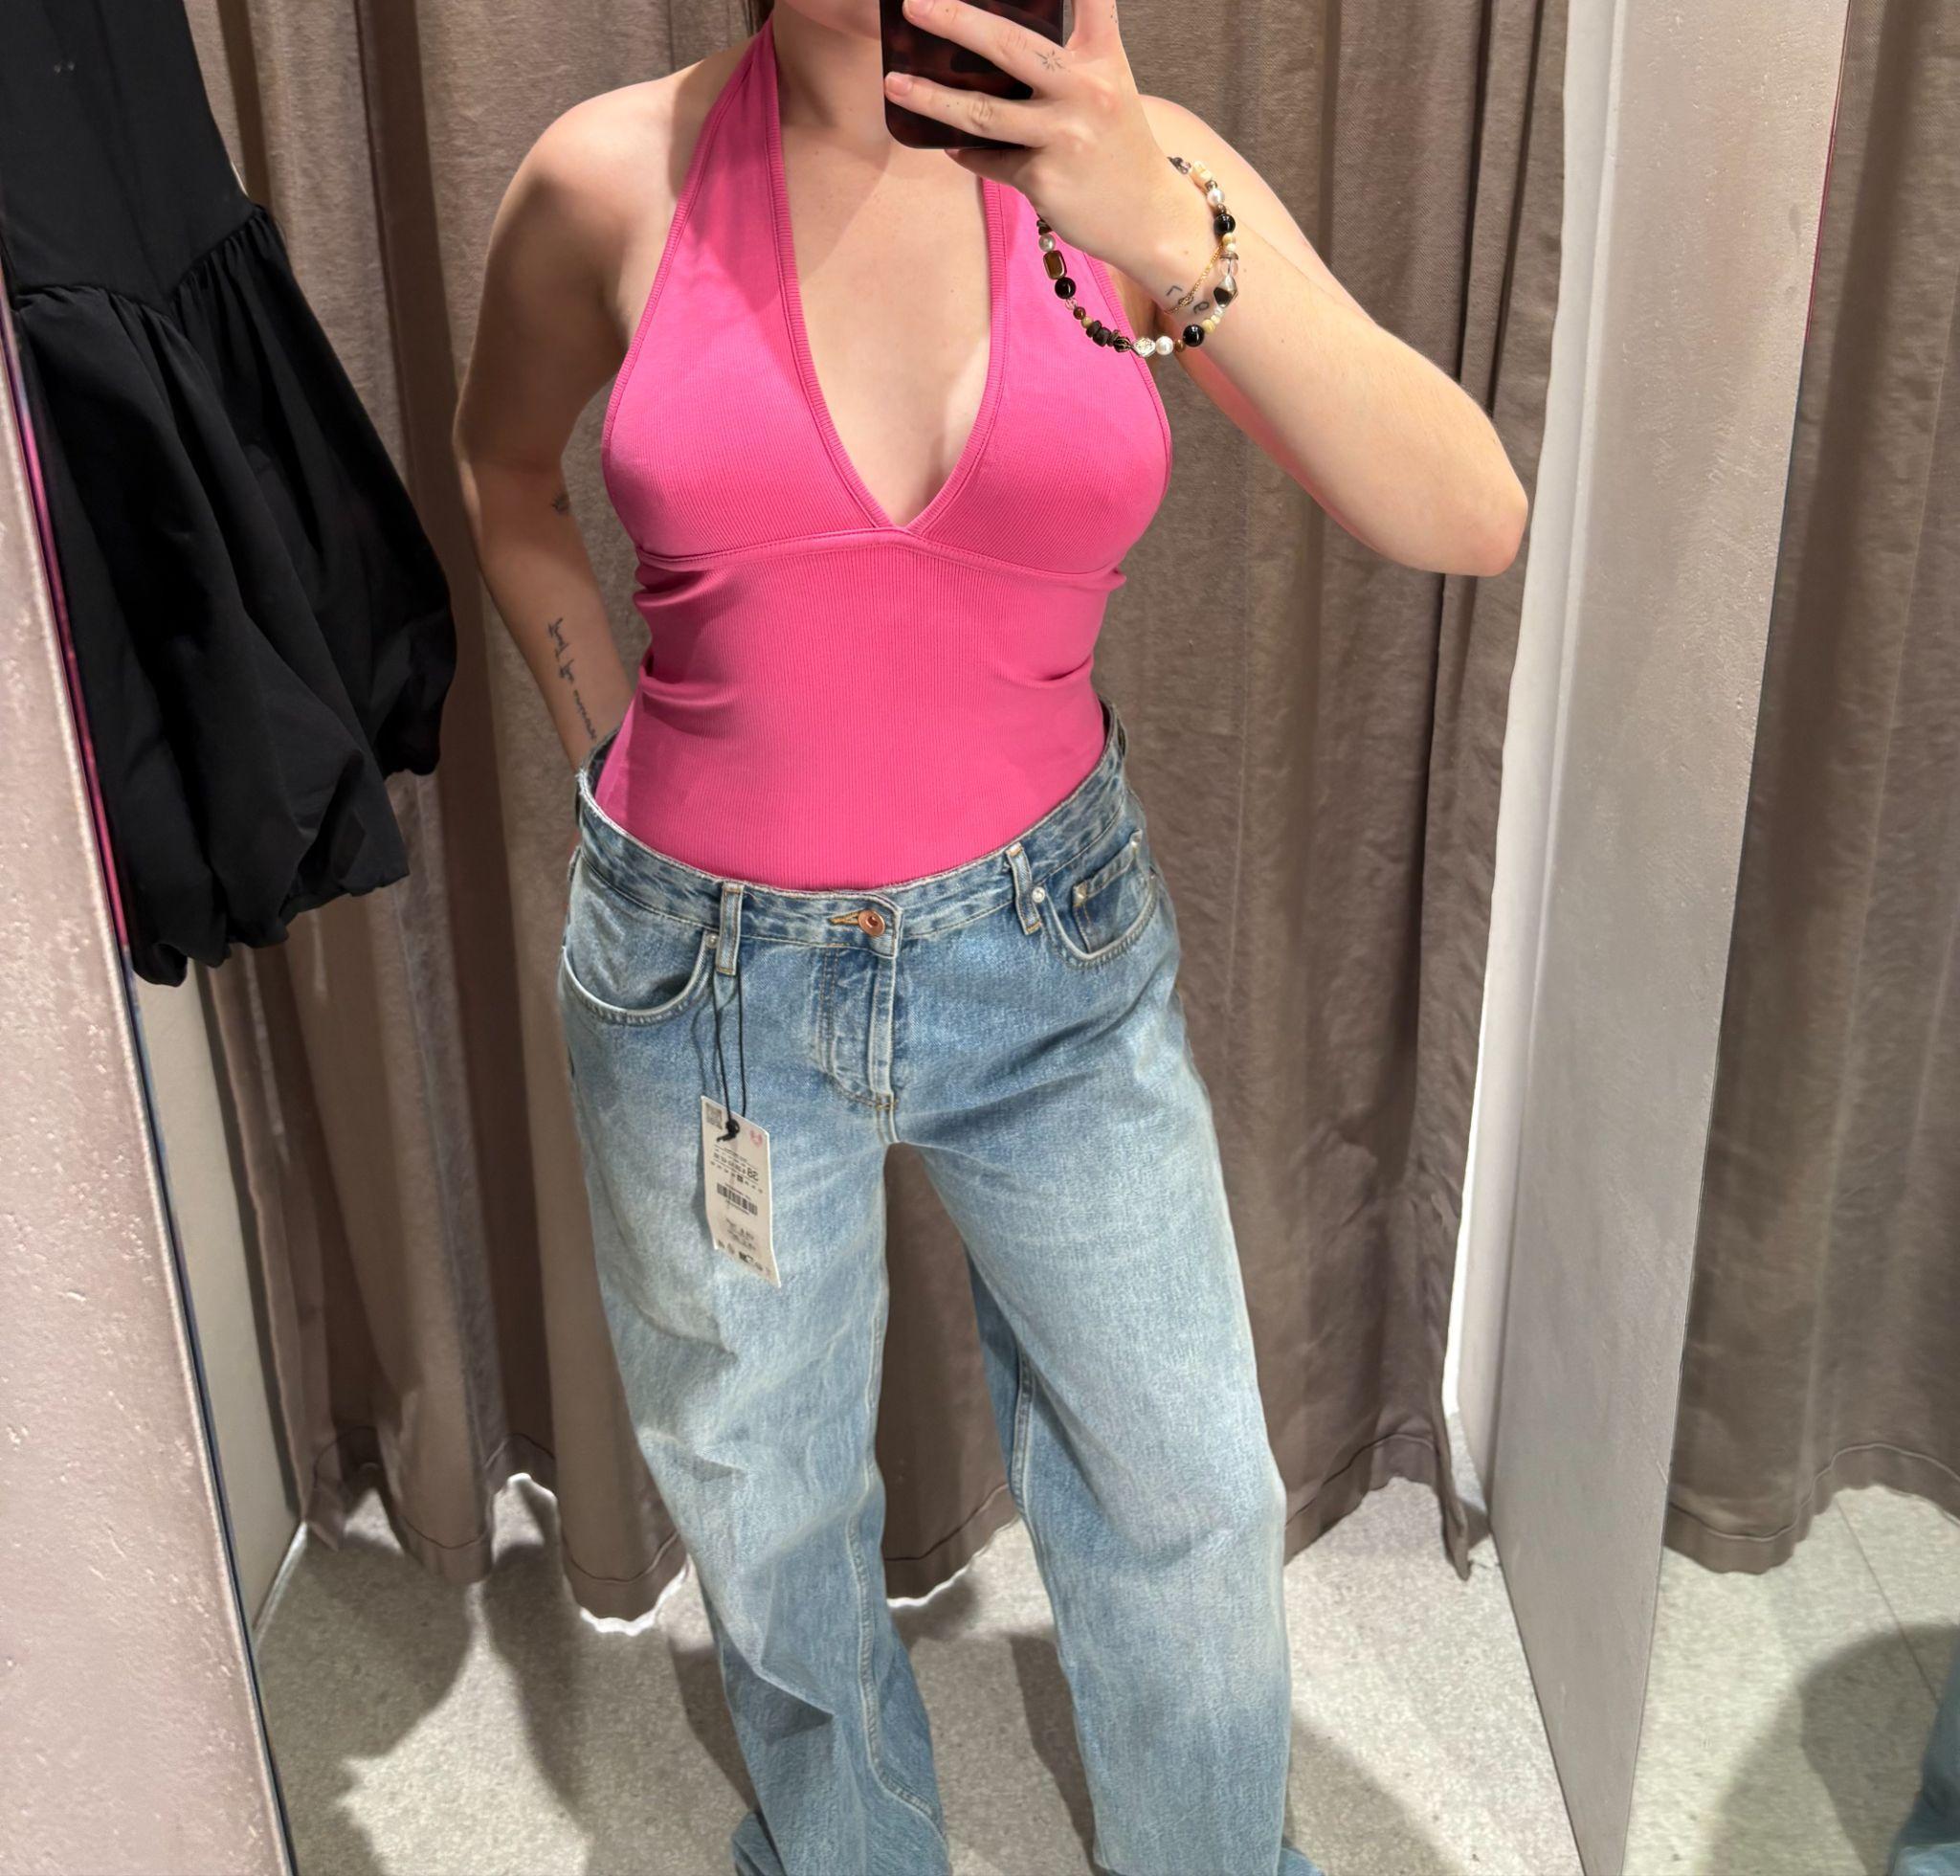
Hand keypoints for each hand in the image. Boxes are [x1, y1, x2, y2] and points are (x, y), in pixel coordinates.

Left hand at [882, 0, 1192, 286]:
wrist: (1149, 217)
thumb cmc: (1118, 147)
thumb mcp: (1108, 88)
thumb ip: (1066, 60)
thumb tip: (987, 46)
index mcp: (1103, 58)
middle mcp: (1086, 90)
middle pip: (1010, 47)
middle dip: (957, 22)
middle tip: (914, 6)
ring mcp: (1064, 136)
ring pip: (983, 114)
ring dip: (931, 100)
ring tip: (895, 84)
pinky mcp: (1043, 179)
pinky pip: (990, 160)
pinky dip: (967, 153)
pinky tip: (949, 146)